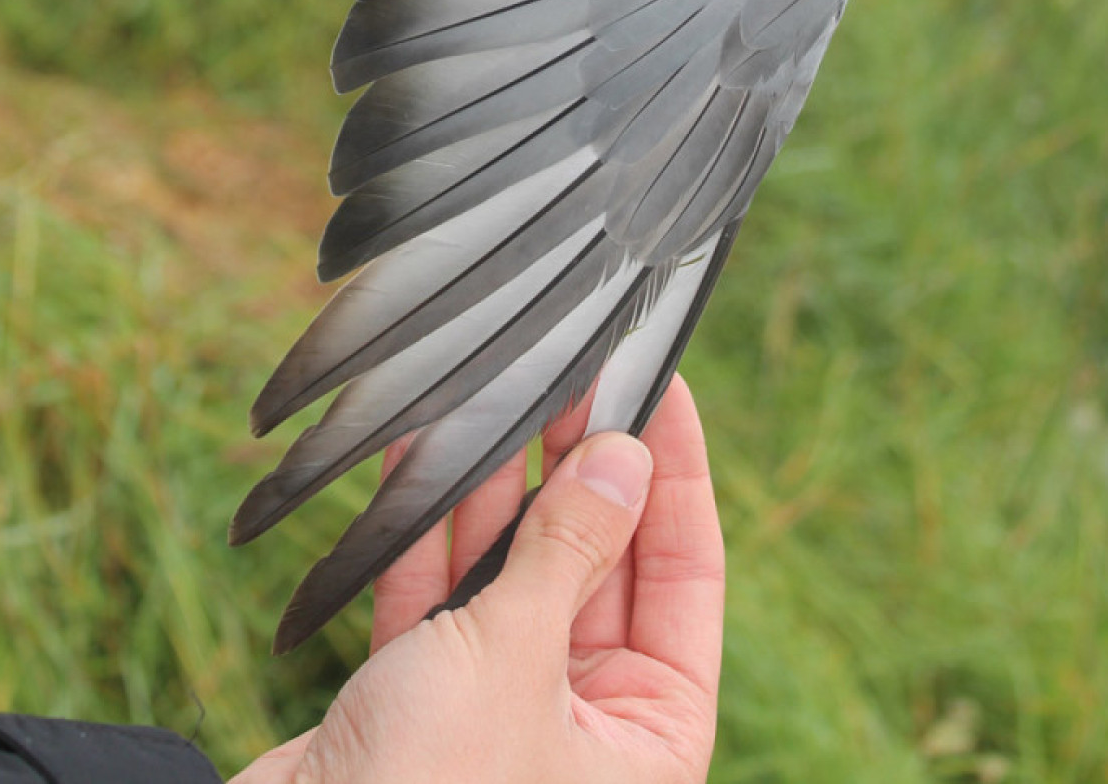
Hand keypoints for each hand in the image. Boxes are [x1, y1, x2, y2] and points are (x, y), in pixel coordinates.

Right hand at [230, 377, 723, 783]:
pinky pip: (441, 595)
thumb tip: (624, 455)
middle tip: (567, 368)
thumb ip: (567, 548)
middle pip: (600, 558)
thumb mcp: (514, 656)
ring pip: (515, 568)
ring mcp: (503, 710)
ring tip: (496, 389)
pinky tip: (421, 450)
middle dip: (576, 464)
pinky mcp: (423, 703)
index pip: (686, 570)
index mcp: (649, 737)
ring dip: (498, 484)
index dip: (676, 470)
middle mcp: (587, 725)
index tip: (659, 382)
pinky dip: (429, 528)